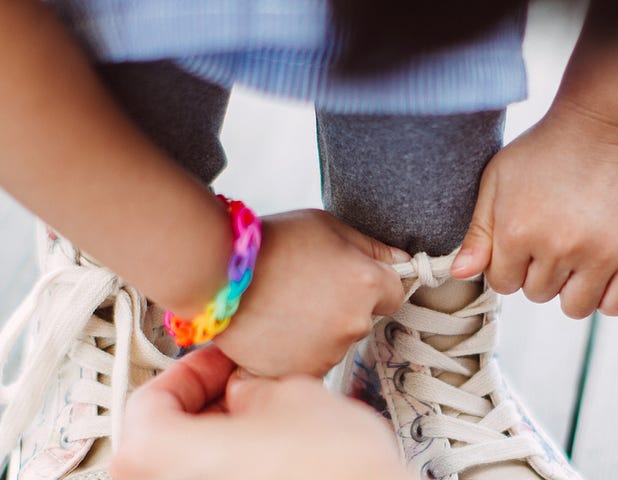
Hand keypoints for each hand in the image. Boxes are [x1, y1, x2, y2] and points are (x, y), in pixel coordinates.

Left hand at [111, 346, 411, 479]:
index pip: (151, 400)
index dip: (194, 370)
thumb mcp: (293, 397)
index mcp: (153, 455)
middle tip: (246, 389)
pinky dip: (239, 469)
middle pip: (166, 441)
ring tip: (271, 424)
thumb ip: (252, 386)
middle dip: (211, 408)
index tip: (221, 362)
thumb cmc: (333, 474)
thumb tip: (247, 390)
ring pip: (193, 467)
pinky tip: (278, 457)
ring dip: (225, 441)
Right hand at [212, 209, 406, 376]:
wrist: (217, 275)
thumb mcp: (327, 227)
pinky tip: (276, 328)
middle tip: (306, 288)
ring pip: (335, 343)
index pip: (396, 292)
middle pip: (363, 318)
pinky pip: (310, 362)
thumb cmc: (269, 245)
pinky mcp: (302, 372)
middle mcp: (354, 322)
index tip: (353, 281)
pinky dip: (297, 350)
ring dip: (319, 331)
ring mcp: (328, 352)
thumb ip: (370, 248)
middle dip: (343, 306)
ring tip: (285, 307)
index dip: (374, 284)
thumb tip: (400, 262)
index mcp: (367, 283)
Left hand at [452, 109, 617, 318]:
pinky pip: (616, 305)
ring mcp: (596, 254)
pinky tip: (602, 269)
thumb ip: (477, 231)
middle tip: (556, 236)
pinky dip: (607, 296)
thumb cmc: (546, 149)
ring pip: (575, 307)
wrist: (607, 125)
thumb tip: (460, 274)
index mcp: (517, 232)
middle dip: (541, 272)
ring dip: (573, 288)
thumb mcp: (498, 179)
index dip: (512, 264)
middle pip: (538, 294)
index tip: (527, 239)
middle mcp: (556, 248)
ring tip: (578, 255)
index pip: (503, 283)